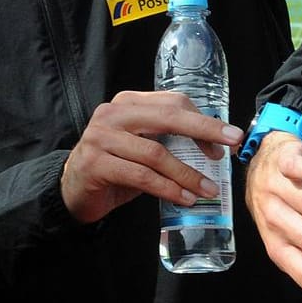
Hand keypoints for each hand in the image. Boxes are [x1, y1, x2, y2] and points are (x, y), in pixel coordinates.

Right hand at [60, 91, 242, 223]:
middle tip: (229, 148)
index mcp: (128, 102)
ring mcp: (101, 137)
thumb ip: (167, 140)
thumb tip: (215, 150)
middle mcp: (113, 114)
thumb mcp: (141, 146)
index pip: (173, 103)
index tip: (227, 139)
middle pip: (168, 118)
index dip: (203, 121)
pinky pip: (141, 176)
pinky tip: (184, 199)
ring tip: (208, 189)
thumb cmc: (115, 167)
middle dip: (204, 132)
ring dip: (187, 174)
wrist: (72, 190)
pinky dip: (168, 189)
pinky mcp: (95, 164)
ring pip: (156, 153)